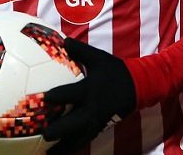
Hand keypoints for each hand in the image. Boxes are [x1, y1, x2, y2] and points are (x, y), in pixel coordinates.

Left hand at [43, 37, 135, 153]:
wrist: (138, 86)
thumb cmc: (115, 71)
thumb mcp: (98, 57)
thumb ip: (80, 50)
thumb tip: (62, 40)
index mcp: (90, 89)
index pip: (72, 94)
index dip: (58, 96)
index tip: (43, 98)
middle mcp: (93, 108)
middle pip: (75, 122)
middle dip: (60, 130)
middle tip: (44, 135)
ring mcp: (97, 120)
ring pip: (80, 137)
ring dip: (65, 146)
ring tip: (49, 154)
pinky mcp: (101, 127)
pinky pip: (86, 139)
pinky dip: (74, 147)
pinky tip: (62, 153)